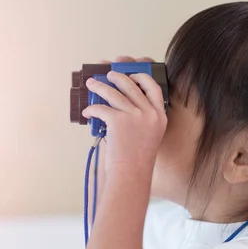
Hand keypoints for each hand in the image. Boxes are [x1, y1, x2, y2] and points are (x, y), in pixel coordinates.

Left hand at [82, 58, 166, 174]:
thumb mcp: (149, 135)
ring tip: (92, 83)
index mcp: (159, 116)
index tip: (133, 75)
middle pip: (131, 86)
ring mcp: (134, 115)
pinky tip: (87, 112)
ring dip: (99, 86)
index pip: (154, 88)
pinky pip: (101, 108)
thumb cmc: (137, 159)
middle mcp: (149, 113)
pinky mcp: (118, 120)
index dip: (142, 78)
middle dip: (117, 77)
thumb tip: (121, 102)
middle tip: (109, 75)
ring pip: (113, 92)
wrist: (131, 173)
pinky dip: (91, 109)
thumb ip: (142, 118)